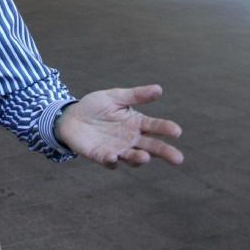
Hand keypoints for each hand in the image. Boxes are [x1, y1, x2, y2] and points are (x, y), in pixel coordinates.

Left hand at [56, 84, 183, 167]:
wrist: (71, 117)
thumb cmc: (96, 106)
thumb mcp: (115, 96)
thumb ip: (136, 95)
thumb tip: (159, 89)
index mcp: (137, 123)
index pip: (155, 126)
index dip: (166, 129)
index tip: (177, 131)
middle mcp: (131, 139)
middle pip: (152, 147)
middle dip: (165, 152)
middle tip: (178, 159)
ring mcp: (118, 149)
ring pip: (133, 158)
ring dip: (139, 159)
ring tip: (145, 157)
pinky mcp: (102, 156)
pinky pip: (109, 161)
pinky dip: (112, 160)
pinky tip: (113, 156)